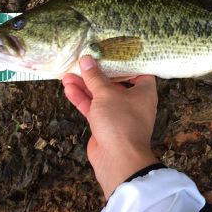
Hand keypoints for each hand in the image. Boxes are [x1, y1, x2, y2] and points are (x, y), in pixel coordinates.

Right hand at [62, 56, 158, 198]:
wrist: (118, 160)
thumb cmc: (121, 122)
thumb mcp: (106, 94)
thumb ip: (95, 77)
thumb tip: (86, 59)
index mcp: (144, 91)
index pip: (138, 70)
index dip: (125, 61)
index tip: (111, 51)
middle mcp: (133, 101)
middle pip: (115, 82)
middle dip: (98, 73)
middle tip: (83, 61)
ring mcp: (118, 113)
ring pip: (101, 95)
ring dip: (85, 86)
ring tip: (67, 74)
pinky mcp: (105, 124)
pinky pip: (93, 107)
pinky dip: (82, 99)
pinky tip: (68, 88)